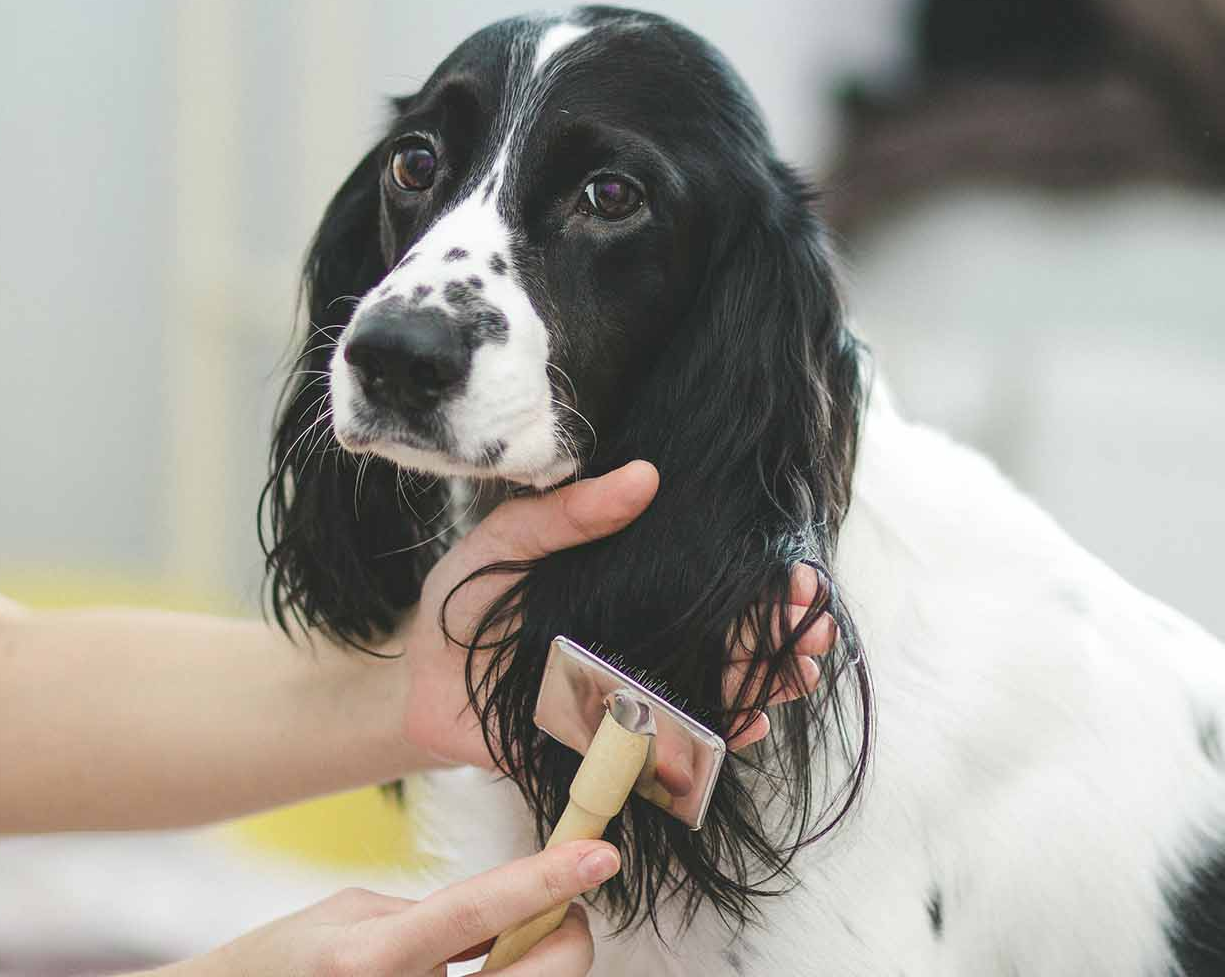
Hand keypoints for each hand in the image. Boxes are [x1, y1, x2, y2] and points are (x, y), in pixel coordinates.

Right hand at [164, 839, 621, 976]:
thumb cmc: (284, 963)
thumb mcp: (351, 916)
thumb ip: (435, 914)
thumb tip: (510, 912)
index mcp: (370, 959)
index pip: (477, 912)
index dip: (546, 879)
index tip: (600, 854)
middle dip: (566, 935)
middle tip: (558, 909)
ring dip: (536, 964)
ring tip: (503, 947)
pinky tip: (482, 969)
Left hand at [397, 460, 836, 769]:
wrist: (411, 680)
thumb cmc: (462, 598)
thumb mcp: (510, 537)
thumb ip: (571, 512)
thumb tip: (646, 476)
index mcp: (634, 587)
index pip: (716, 583)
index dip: (766, 583)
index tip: (798, 578)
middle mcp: (646, 639)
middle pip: (735, 640)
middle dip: (786, 637)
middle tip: (813, 631)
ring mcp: (636, 695)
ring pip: (720, 693)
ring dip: (767, 687)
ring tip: (798, 674)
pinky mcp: (613, 745)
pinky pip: (674, 749)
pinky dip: (713, 743)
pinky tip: (742, 728)